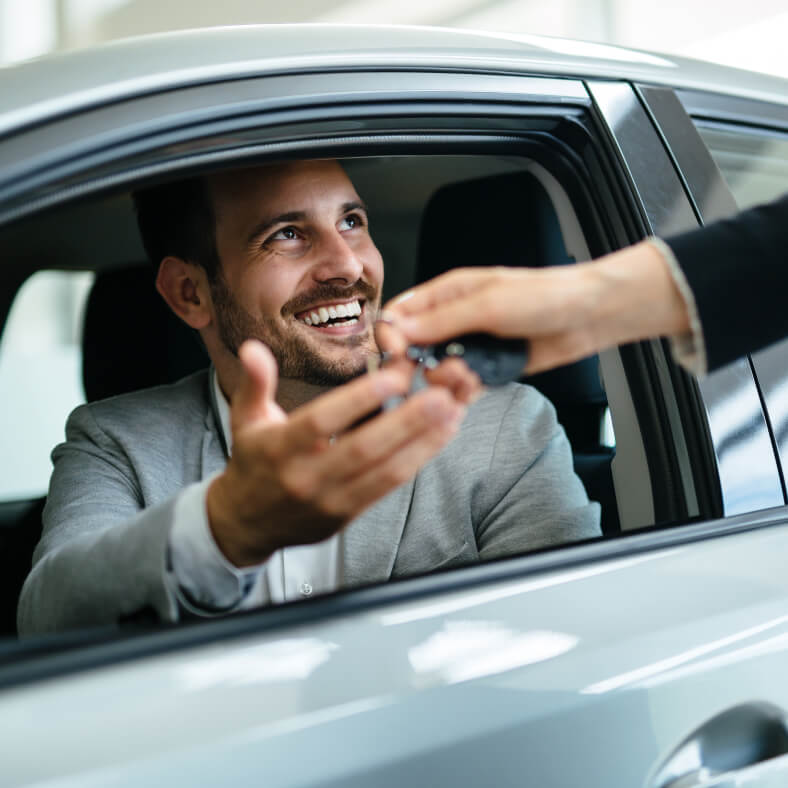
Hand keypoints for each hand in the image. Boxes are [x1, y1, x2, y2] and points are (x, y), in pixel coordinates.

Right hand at [206, 339, 467, 566]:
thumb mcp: (246, 418)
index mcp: (280, 449)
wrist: (247, 523)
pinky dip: (416, 460)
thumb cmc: (253, 462)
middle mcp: (307, 477)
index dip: (359, 399)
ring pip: (384, 471)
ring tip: (452, 411)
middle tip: (441, 394)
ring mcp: (330, 501)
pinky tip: (440, 436)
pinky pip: (388, 487)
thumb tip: (254, 348)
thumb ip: (255, 382)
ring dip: (423, 442)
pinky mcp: (348, 515)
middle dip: (407, 421)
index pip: (322, 421)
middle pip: (364, 449)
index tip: (394, 375)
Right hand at [380, 243, 690, 373]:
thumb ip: (442, 320)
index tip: (397, 356)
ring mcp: (471, 346)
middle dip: (417, 366)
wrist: (588, 316)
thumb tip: (397, 330)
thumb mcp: (489, 304)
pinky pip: (462, 386)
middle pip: (413, 348)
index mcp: (447, 294)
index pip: (399, 314)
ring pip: (437, 372)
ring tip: (469, 378)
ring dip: (446, 381)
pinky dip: (463, 393)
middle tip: (435, 375)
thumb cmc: (545, 296)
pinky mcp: (488, 368)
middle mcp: (454, 320)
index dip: (391, 336)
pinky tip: (474, 389)